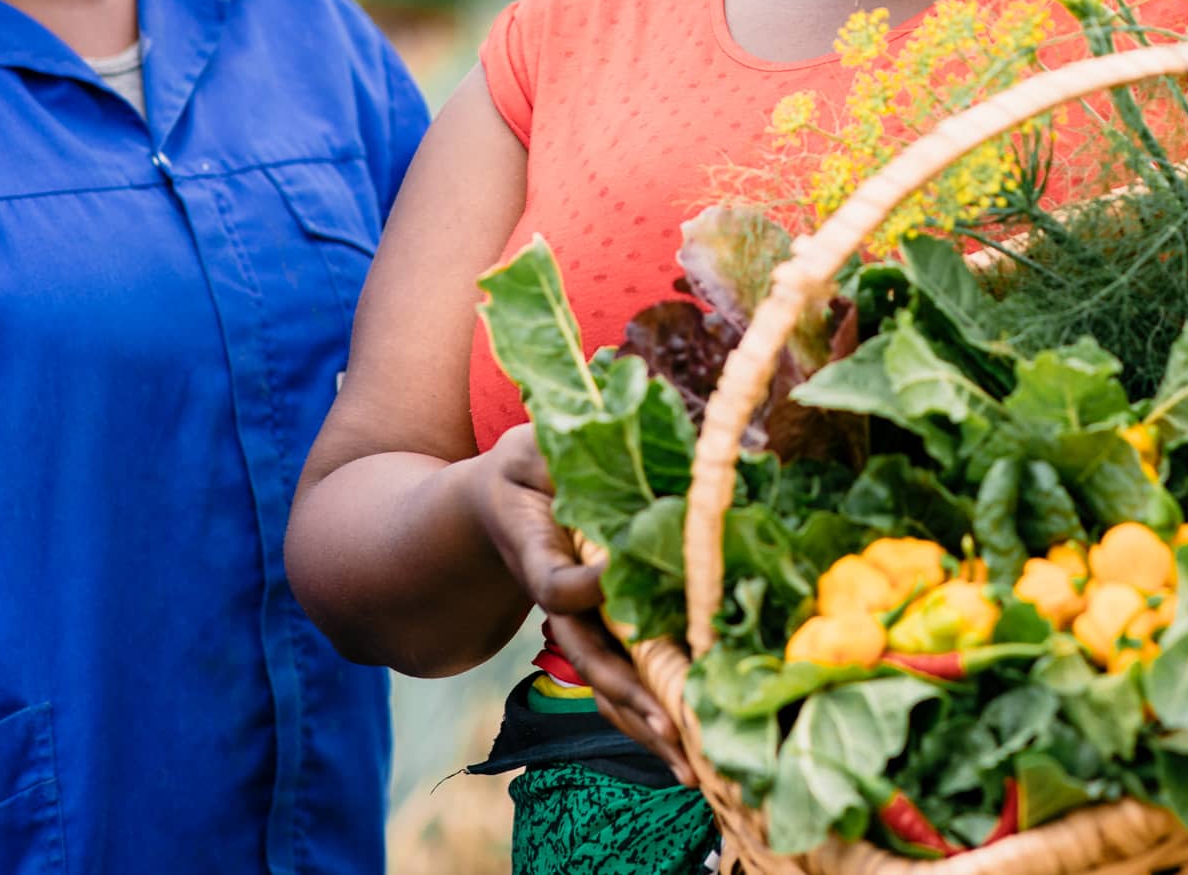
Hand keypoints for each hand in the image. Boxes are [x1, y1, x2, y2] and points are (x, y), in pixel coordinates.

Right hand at [469, 424, 692, 784]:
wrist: (495, 508)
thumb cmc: (525, 469)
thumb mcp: (530, 449)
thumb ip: (554, 452)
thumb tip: (622, 419)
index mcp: (537, 553)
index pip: (557, 584)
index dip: (581, 588)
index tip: (609, 581)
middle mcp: (558, 599)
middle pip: (589, 656)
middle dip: (630, 692)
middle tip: (670, 724)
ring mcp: (577, 626)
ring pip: (609, 684)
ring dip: (646, 723)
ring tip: (692, 768)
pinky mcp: (598, 636)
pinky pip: (624, 683)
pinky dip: (652, 718)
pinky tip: (689, 756)